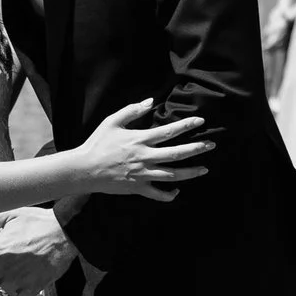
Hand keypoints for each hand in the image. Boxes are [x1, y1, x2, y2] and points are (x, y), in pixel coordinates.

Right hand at [71, 100, 210, 198]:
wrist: (84, 169)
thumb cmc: (98, 143)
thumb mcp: (111, 121)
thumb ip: (131, 110)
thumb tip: (150, 101)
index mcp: (139, 140)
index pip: (168, 131)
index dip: (186, 125)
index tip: (201, 121)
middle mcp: (144, 157)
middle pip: (176, 153)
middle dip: (196, 149)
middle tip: (211, 145)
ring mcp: (142, 174)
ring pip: (172, 175)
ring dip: (191, 173)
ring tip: (205, 169)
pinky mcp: (138, 188)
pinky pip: (158, 194)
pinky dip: (170, 194)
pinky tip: (178, 190)